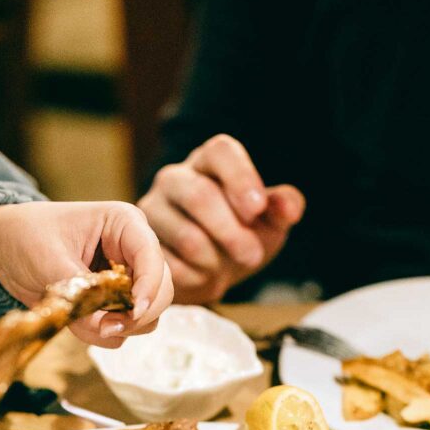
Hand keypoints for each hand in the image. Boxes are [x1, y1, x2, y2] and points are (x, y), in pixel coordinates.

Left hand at [0, 200, 172, 346]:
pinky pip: (123, 330)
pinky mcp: (113, 304)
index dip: (149, 288)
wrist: (2, 248)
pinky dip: (102, 333)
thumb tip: (105, 329)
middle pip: (162, 292)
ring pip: (146, 316)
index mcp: (124, 224)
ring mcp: (126, 281)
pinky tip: (77, 320)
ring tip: (82, 321)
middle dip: (136, 314)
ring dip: (118, 327)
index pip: (153, 258)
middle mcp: (133, 252)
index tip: (134, 311)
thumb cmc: (25, 236)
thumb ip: (80, 294)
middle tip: (105, 326)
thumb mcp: (49, 260)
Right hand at [138, 133, 305, 302]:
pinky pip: (172, 266)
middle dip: (232, 232)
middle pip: (200, 196)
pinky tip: (204, 275)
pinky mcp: (141, 245)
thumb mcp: (270, 221)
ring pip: (187, 237)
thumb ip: (283, 208)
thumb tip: (288, 207)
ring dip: (216, 260)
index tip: (257, 209)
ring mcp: (152, 210)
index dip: (240, 178)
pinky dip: (197, 278)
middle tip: (253, 256)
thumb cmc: (242, 235)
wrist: (209, 271)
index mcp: (210, 161)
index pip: (220, 151)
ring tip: (226, 266)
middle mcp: (175, 178)